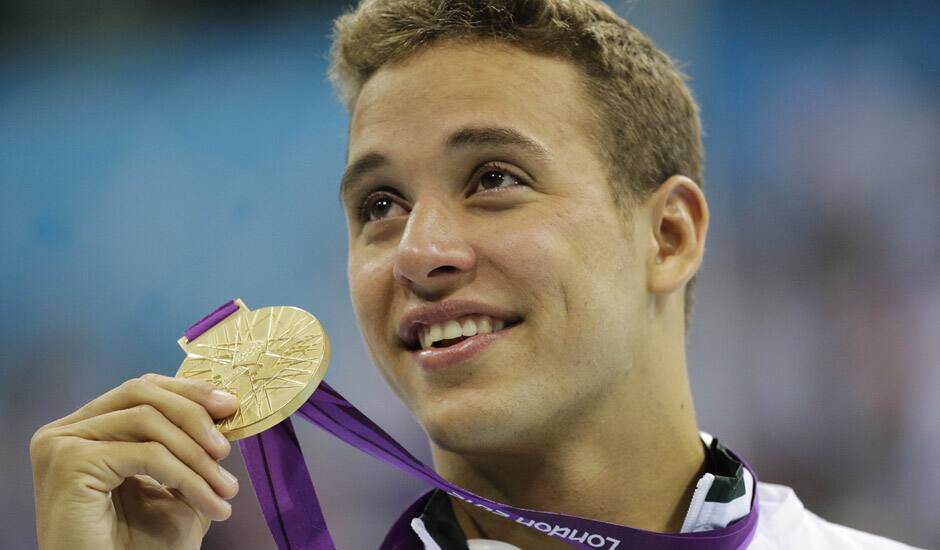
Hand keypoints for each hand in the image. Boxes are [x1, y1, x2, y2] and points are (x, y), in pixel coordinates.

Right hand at [30, 373, 240, 549]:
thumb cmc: (138, 547)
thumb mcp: (174, 483)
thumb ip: (190, 444)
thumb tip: (223, 407)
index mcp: (85, 430)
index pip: (140, 390)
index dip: (188, 391)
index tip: (230, 406)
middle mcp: (65, 432)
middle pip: (141, 392)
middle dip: (194, 412)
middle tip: (227, 447)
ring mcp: (61, 444)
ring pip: (147, 420)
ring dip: (197, 455)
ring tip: (225, 489)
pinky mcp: (68, 463)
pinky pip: (147, 454)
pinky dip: (187, 476)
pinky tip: (209, 503)